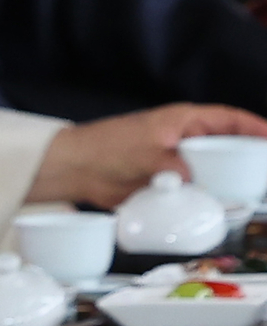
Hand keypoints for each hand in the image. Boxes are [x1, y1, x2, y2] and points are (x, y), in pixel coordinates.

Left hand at [33, 104, 266, 206]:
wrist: (76, 169)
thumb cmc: (105, 148)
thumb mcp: (147, 154)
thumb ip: (176, 167)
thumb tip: (196, 183)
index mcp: (184, 121)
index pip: (230, 119)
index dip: (256, 127)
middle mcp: (185, 139)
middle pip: (228, 145)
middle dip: (248, 158)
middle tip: (262, 174)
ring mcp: (178, 160)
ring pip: (215, 169)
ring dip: (230, 180)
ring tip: (250, 191)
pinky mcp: (169, 181)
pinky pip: (197, 188)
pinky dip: (209, 195)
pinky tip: (220, 206)